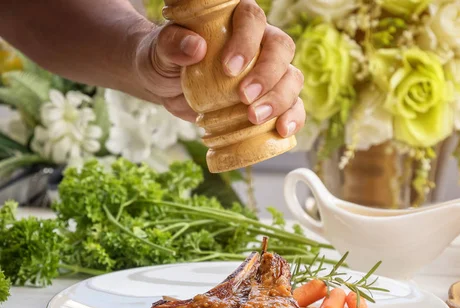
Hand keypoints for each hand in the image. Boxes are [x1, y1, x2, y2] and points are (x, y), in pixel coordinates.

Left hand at [134, 0, 304, 137]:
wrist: (167, 86)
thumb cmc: (166, 61)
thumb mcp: (160, 51)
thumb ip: (172, 44)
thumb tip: (195, 46)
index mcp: (235, 21)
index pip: (253, 20)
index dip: (247, 41)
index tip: (228, 68)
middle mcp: (259, 43)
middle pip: (281, 49)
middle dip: (267, 75)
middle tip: (244, 98)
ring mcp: (268, 73)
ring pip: (291, 78)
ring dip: (280, 100)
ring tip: (254, 118)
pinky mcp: (270, 99)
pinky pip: (293, 106)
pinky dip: (293, 118)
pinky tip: (283, 130)